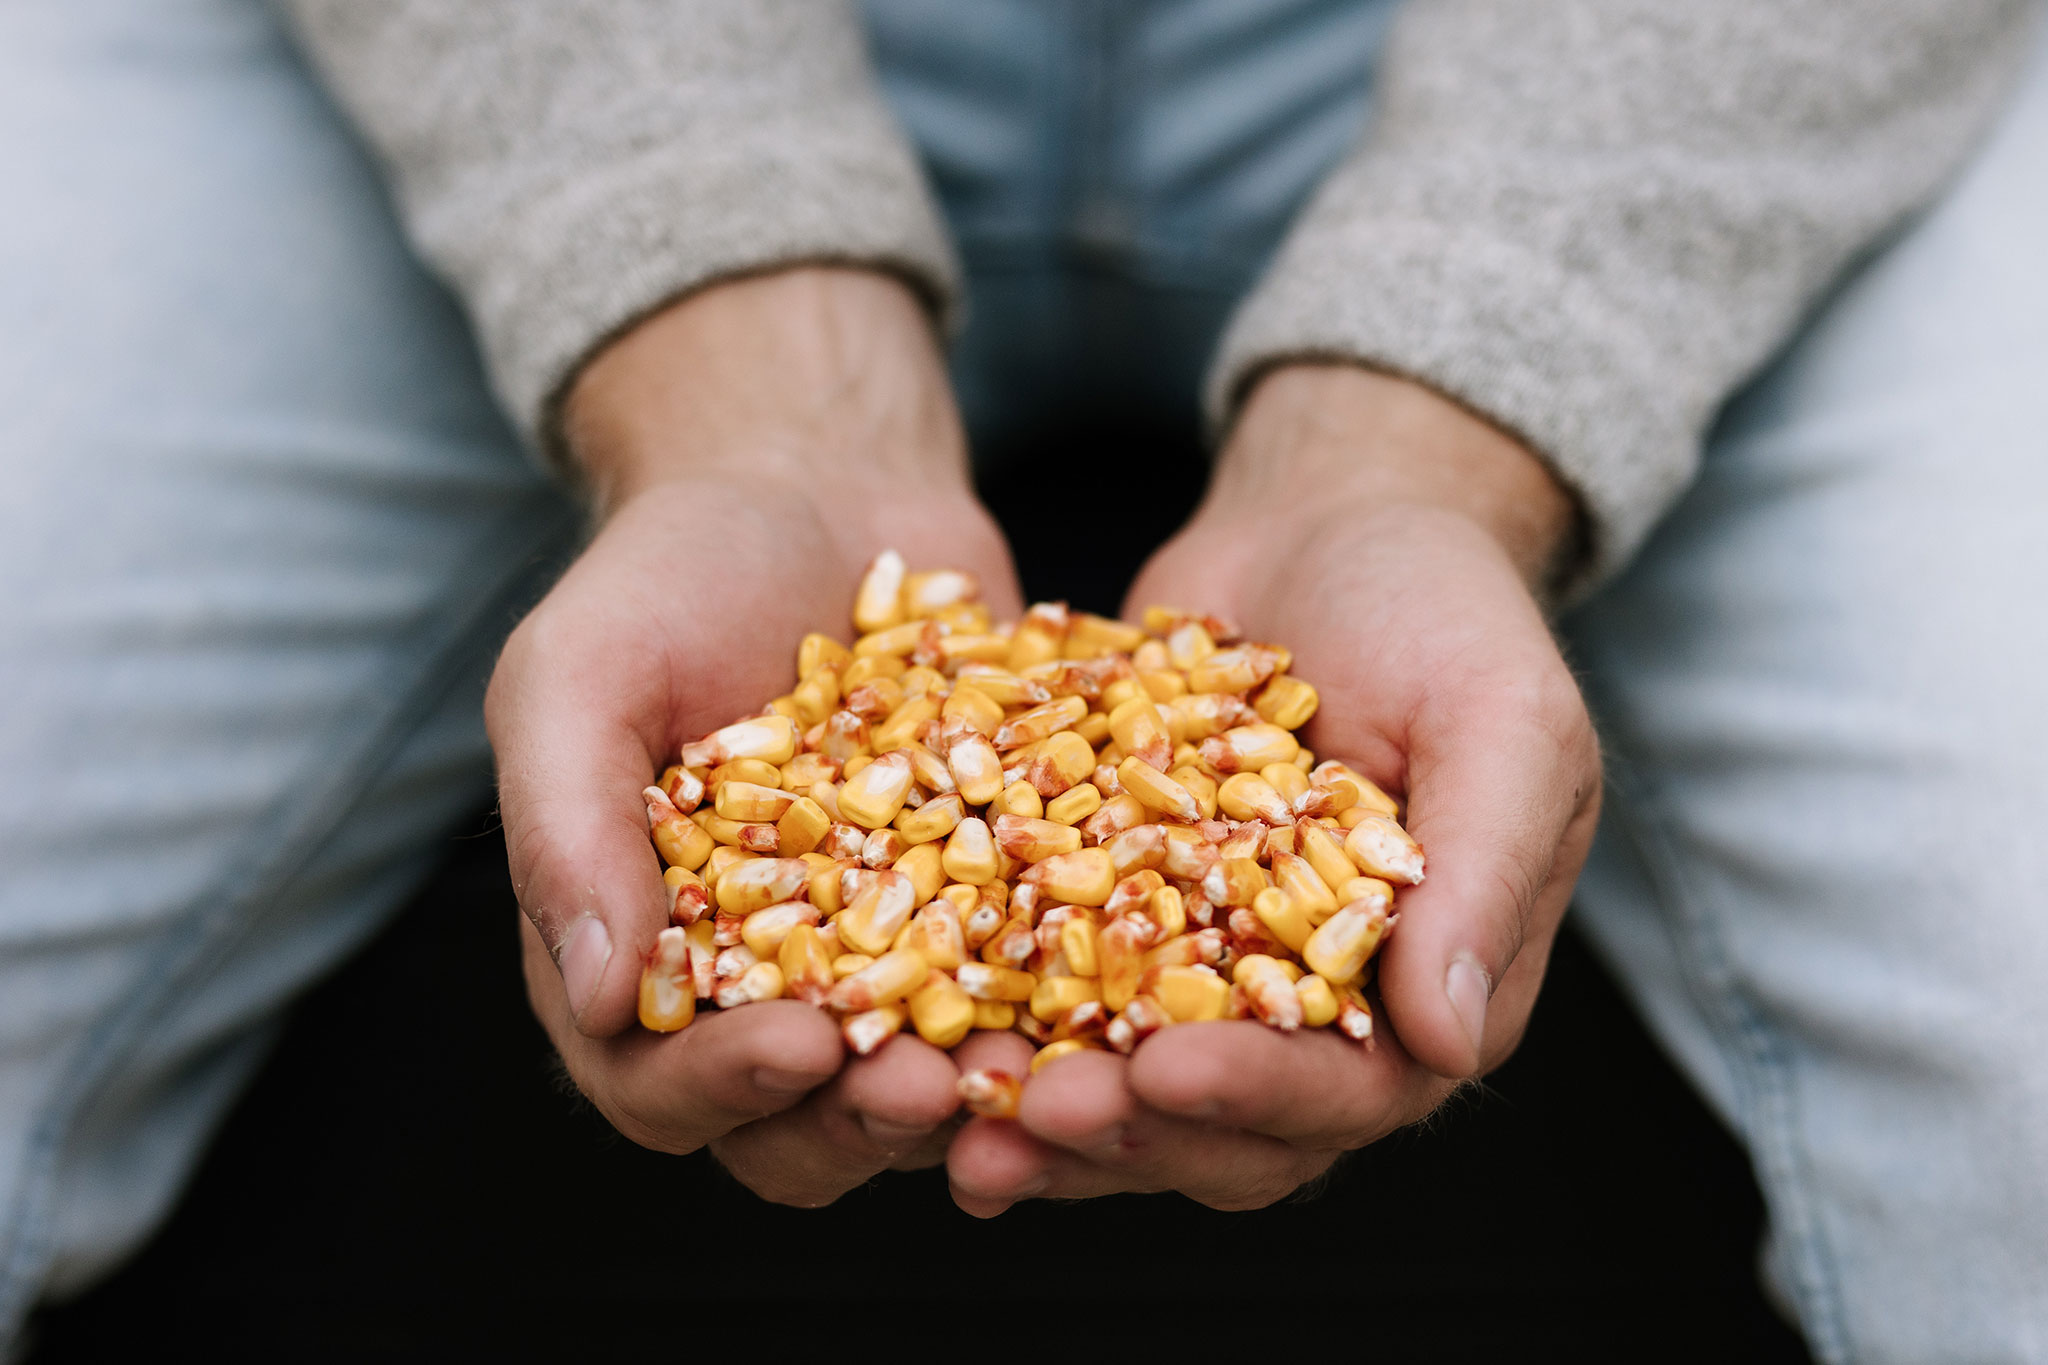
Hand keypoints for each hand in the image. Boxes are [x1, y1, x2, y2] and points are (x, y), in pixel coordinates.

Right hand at [489, 268, 1020, 1203]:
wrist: (820, 487)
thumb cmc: (670, 578)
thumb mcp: (577, 676)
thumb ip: (564, 830)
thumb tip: (601, 1002)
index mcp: (640, 958)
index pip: (658, 1084)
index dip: (723, 1087)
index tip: (801, 1045)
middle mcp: (762, 987)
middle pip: (799, 1126)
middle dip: (861, 1120)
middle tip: (933, 1087)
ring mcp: (886, 956)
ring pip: (925, 1083)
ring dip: (974, 1097)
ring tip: (1035, 1068)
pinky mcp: (991, 909)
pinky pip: (1033, 986)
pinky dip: (1070, 1003)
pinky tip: (1125, 984)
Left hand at [945, 365, 1601, 1214]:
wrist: (1330, 520)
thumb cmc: (1443, 610)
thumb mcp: (1502, 721)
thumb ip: (1483, 873)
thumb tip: (1444, 1045)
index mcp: (1426, 989)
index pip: (1349, 1092)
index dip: (1259, 1096)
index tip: (1167, 1071)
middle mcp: (1313, 1011)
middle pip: (1220, 1126)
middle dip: (1128, 1130)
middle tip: (1034, 1111)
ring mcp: (1205, 970)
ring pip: (1120, 1085)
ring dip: (1038, 1111)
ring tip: (942, 1110)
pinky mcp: (1113, 917)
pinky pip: (1043, 988)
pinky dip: (984, 1018)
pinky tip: (906, 1030)